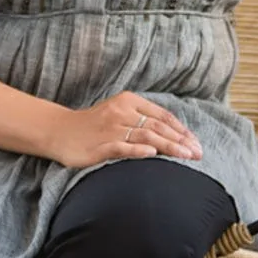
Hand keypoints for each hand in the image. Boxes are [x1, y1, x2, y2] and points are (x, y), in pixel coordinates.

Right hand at [52, 89, 203, 168]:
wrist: (59, 131)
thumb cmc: (94, 125)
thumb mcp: (119, 114)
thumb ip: (142, 120)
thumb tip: (174, 135)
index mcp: (128, 101)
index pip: (162, 115)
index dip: (181, 130)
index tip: (196, 143)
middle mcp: (121, 112)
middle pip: (158, 126)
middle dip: (181, 140)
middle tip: (198, 154)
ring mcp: (110, 128)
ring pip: (146, 135)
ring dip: (169, 146)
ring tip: (186, 156)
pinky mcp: (99, 145)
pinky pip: (122, 147)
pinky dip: (139, 150)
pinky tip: (153, 154)